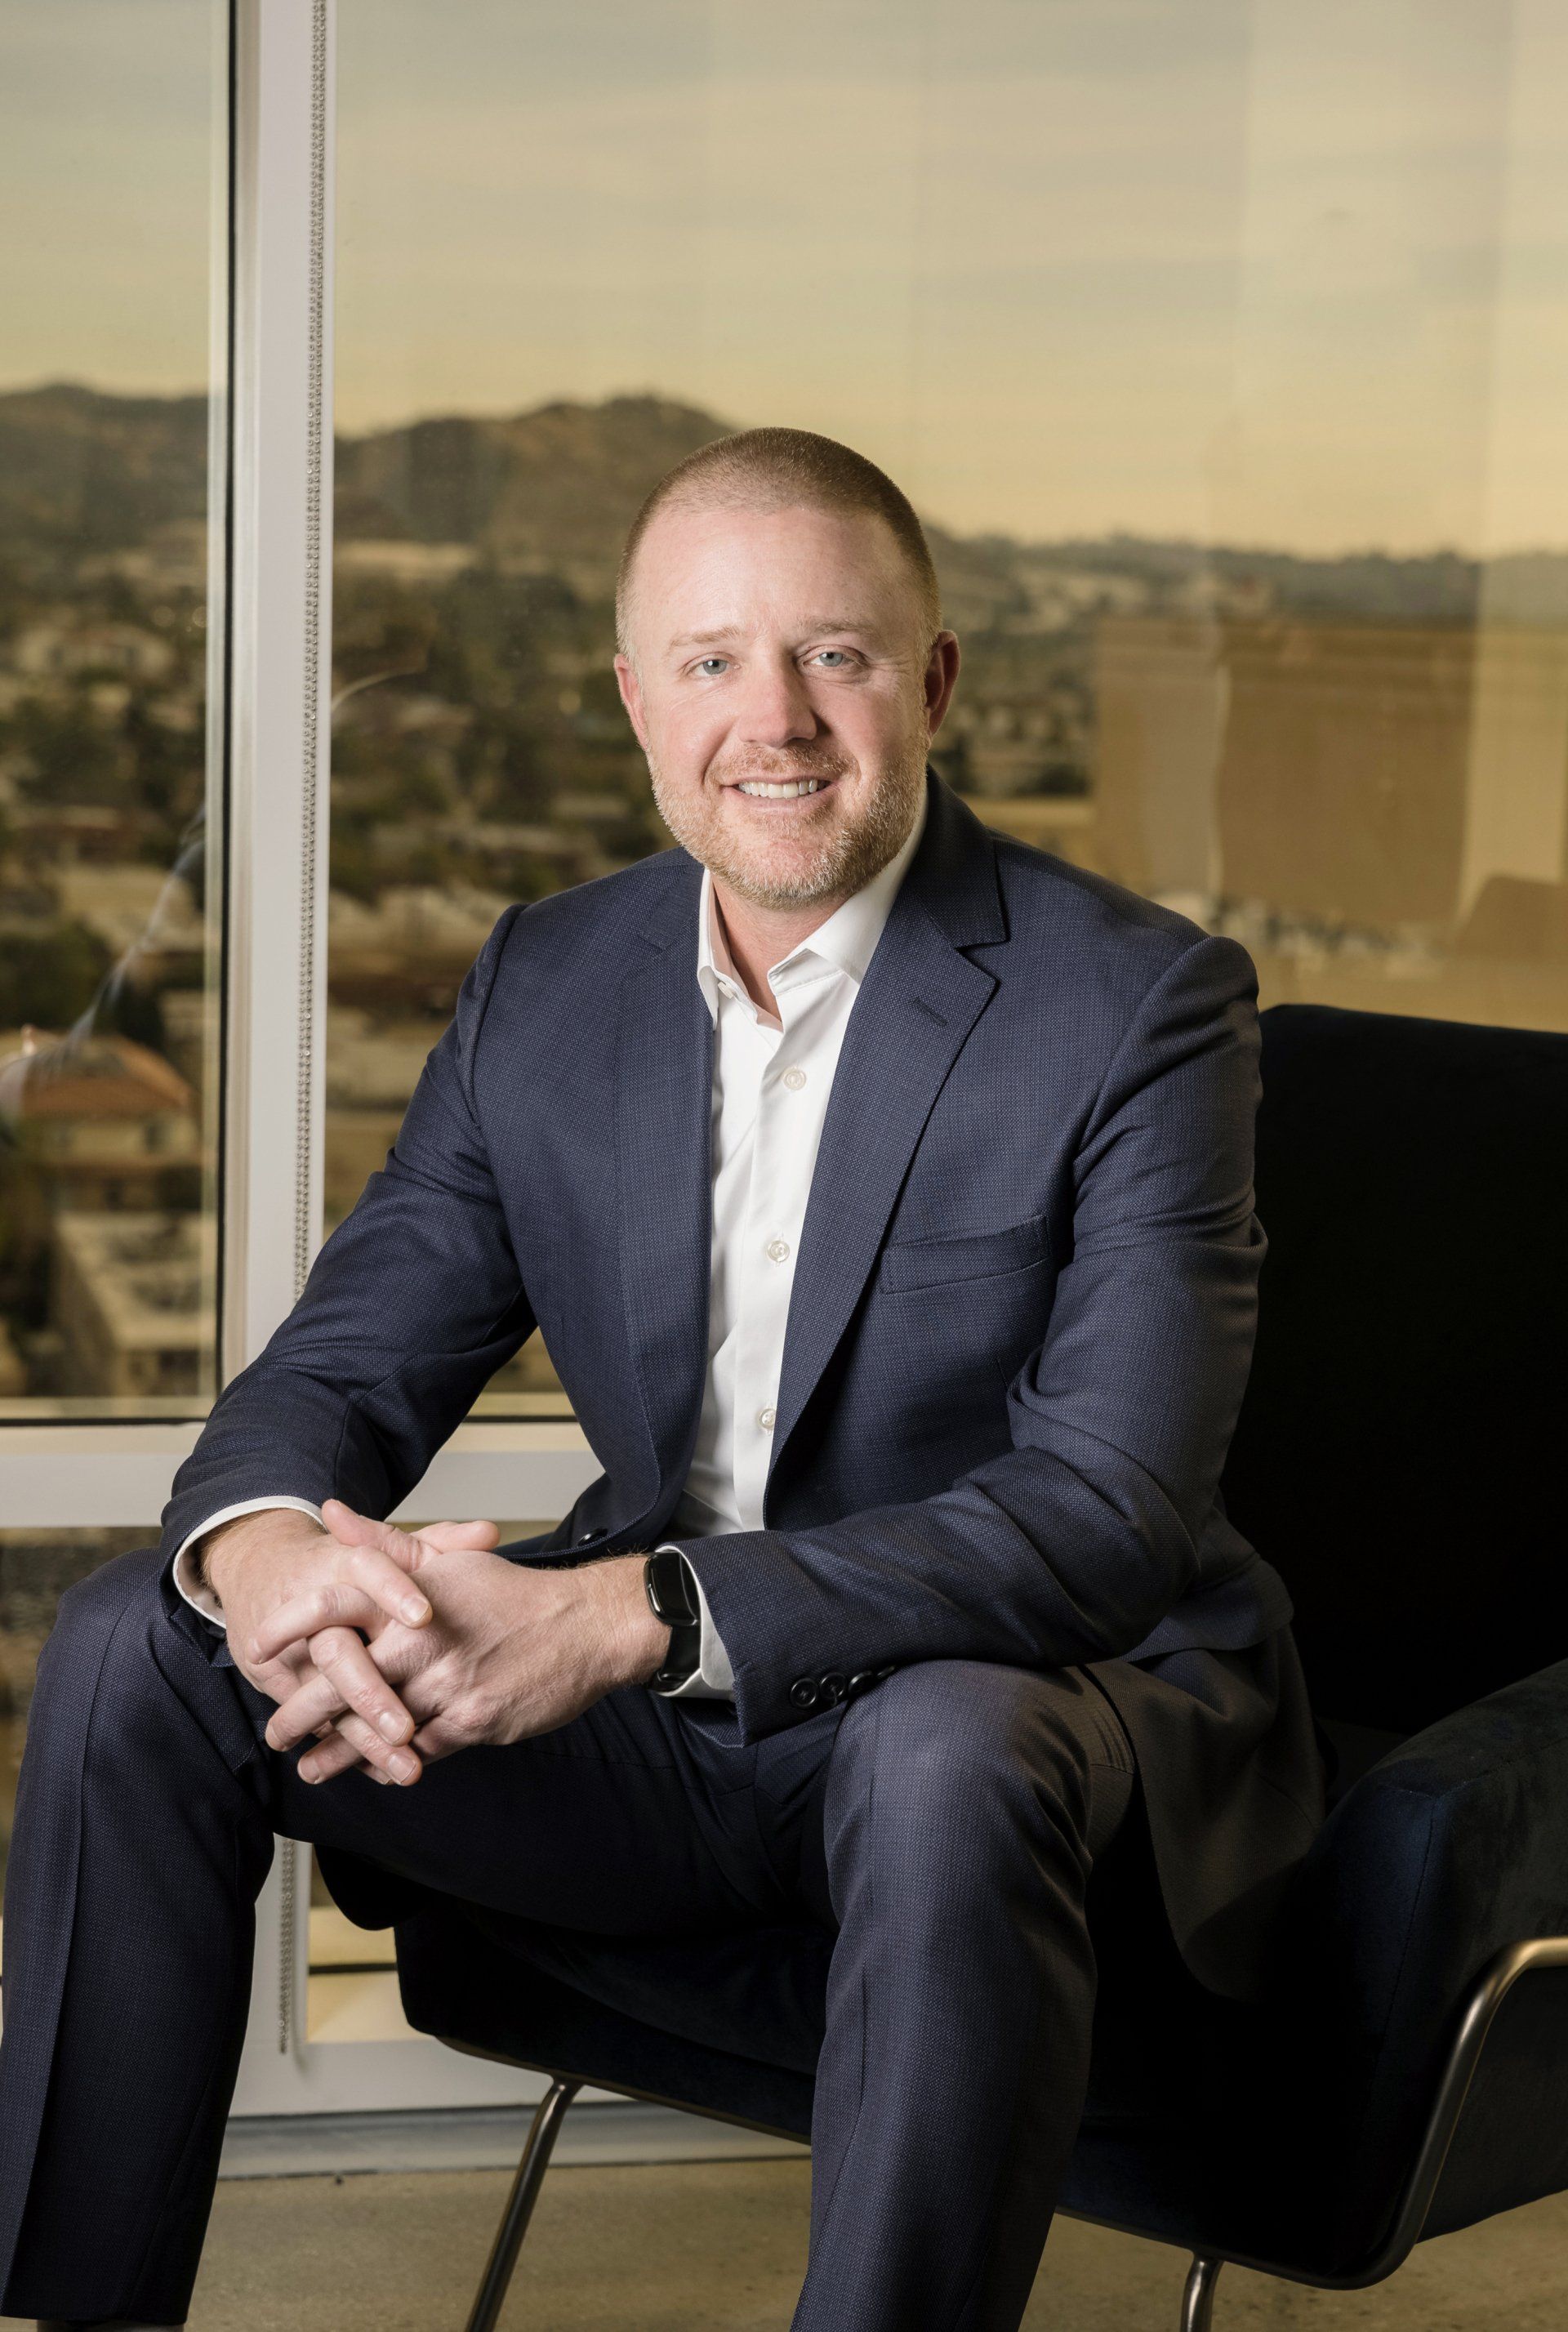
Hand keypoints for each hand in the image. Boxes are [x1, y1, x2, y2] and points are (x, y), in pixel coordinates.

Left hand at [256, 1505, 670, 1784]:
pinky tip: (373, 1769)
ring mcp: (447, 1688)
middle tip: (278, 1733)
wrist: (585, 1628)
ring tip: (310, 1766)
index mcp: (411, 1603)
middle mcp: (423, 1645)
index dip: (291, 1633)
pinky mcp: (471, 1723)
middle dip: (302, 1714)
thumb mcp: (449, 1563)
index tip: (259, 1650)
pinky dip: (391, 1762)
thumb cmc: (513, 1595)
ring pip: (376, 1727)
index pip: (335, 1613)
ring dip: (339, 1751)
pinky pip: (418, 1751)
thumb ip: (385, 1545)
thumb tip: (334, 1514)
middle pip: (343, 1683)